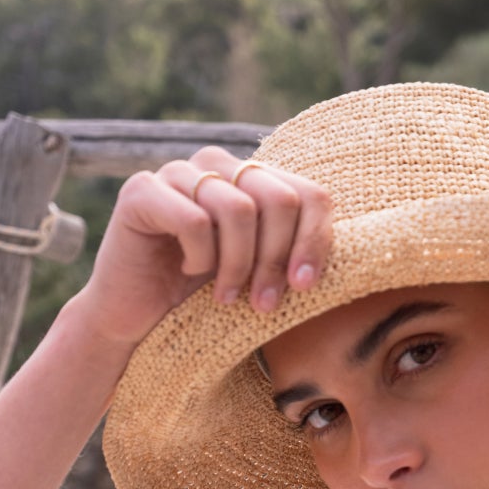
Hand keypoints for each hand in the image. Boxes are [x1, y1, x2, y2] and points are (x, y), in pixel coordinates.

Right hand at [69, 146, 334, 350]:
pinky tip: (189, 271)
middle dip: (275, 260)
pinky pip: (193, 220)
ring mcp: (178, 173)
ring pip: (237, 209)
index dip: (315, 240)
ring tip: (226, 296)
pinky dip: (199, 257)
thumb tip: (351, 255)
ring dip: (237, 265)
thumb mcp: (262, 278)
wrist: (137, 322)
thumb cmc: (204, 303)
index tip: (305, 287)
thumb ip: (294, 254)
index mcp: (254, 182)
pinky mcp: (141, 191)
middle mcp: (218, 167)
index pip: (309, 194)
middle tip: (263, 305)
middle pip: (277, 198)